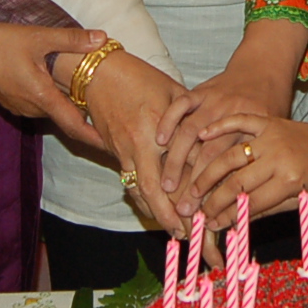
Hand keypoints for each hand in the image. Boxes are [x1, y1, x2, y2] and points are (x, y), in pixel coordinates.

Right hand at [0, 24, 104, 148]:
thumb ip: (71, 40)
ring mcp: (23, 108)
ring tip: (94, 100)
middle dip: (87, 118)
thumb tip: (102, 39)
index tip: (112, 145)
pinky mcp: (15, 102)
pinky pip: (41, 105)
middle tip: (112, 115)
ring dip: (70, 106)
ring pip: (53, 111)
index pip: (74, 125)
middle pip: (66, 118)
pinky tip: (64, 87)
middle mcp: (34, 108)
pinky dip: (55, 100)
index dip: (94, 137)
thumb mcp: (37, 38)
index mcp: (43, 97)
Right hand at [61, 51, 189, 236]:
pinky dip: (142, 200)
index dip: (191, 191)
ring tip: (174, 232)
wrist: (96, 71)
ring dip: (155, 213)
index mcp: (153, 129)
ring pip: (137, 191)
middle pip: (151, 190)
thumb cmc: (138, 76)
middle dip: (167, 216)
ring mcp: (122, 151)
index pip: (176, 167)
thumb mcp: (172, 91)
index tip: (206, 209)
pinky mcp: (114, 152)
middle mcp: (137, 145)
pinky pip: (129, 182)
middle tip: (186, 236)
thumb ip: (189, 117)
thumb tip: (210, 139)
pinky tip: (154, 211)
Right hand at [154, 20, 307, 195]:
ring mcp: (215, 101)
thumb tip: (249, 202)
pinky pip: (181, 104)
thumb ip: (260, 160)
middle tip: (184, 210)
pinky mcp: (201, 90)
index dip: (221, 193)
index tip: (210, 216)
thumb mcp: (276, 132)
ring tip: (166, 186)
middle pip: (210, 154)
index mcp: (257, 128)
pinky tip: (160, 140)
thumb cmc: (273, 104)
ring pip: (190, 133)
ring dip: (176, 162)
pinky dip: (169, 121)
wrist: (266, 65)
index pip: (235, 166)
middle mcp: (234, 115)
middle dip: (194, 185)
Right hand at [182, 108, 307, 228]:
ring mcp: (271, 136)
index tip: (209, 225)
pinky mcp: (267, 120)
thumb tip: (234, 224)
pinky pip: (240, 121)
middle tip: (191, 211)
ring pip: (230, 155)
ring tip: (190, 187)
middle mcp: (278, 157)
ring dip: (206, 172)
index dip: (227, 216)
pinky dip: (219, 127)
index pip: (250, 202)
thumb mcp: (302, 199)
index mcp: (290, 180)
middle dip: (211, 199)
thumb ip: (268, 209)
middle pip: (235, 181)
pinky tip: (201, 135)